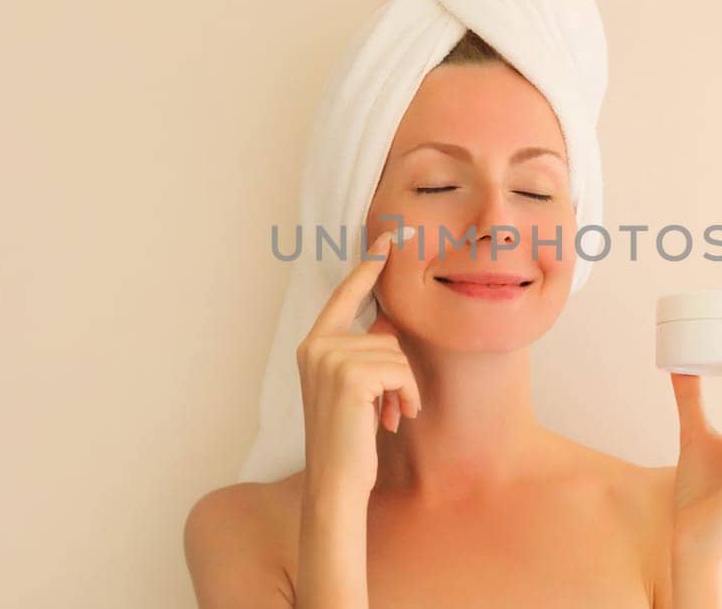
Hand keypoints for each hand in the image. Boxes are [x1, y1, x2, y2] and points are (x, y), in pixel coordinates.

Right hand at [296, 228, 421, 499]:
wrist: (336, 482)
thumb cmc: (350, 440)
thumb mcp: (357, 390)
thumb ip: (365, 354)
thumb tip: (390, 326)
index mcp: (313, 346)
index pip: (345, 297)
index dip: (367, 268)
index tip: (387, 239)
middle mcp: (316, 347)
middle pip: (385, 334)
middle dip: (399, 373)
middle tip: (389, 409)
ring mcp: (329, 359)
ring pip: (397, 354)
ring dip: (405, 388)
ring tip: (390, 416)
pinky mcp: (350, 376)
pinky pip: (400, 370)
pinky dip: (408, 395)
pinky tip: (395, 418)